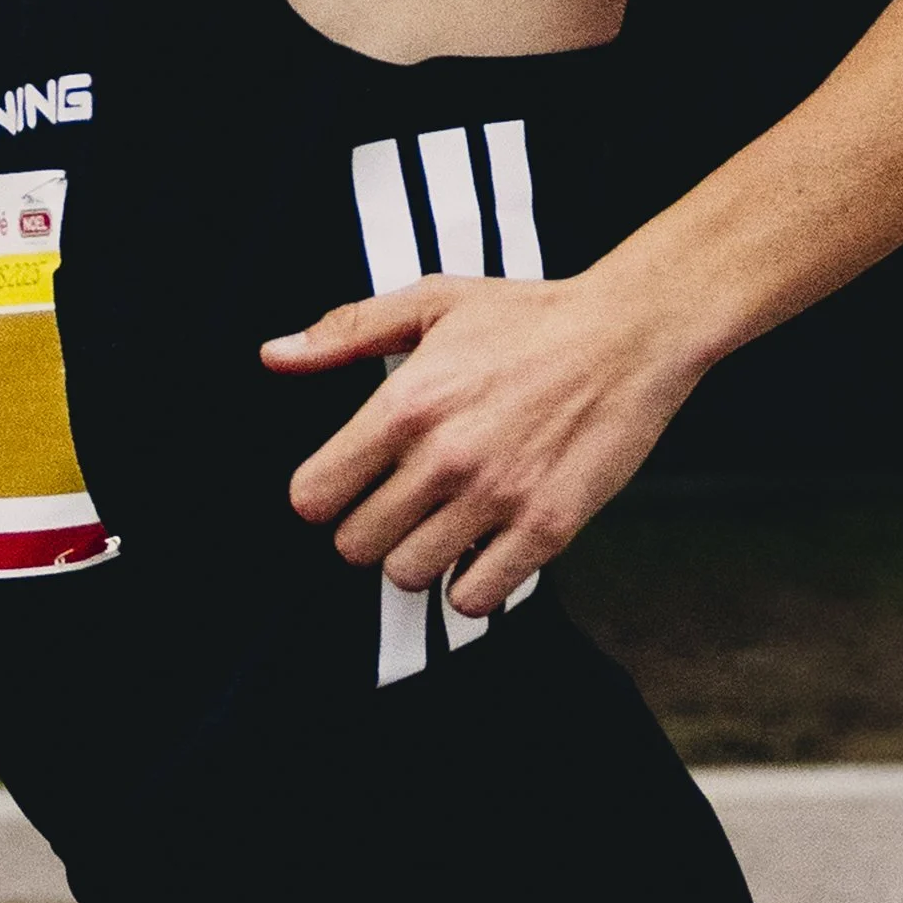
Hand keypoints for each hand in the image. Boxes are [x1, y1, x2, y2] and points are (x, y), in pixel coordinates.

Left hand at [263, 269, 700, 614]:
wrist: (630, 333)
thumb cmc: (529, 317)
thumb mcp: (430, 303)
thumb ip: (346, 333)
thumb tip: (273, 357)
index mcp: (405, 404)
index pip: (314, 495)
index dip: (323, 497)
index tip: (349, 488)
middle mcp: (444, 456)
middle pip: (354, 547)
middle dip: (369, 531)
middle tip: (401, 507)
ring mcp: (496, 497)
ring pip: (408, 577)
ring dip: (419, 558)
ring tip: (444, 524)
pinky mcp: (547, 528)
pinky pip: (474, 598)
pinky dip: (470, 584)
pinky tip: (483, 548)